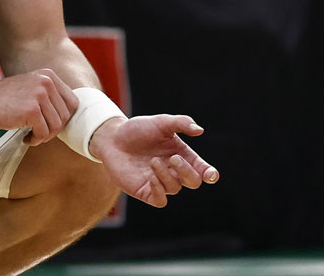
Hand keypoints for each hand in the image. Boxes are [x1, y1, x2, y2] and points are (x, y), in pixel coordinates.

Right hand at [0, 69, 78, 144]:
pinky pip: (44, 133)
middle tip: (39, 133)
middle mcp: (47, 82)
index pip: (72, 102)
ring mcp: (40, 94)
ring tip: (32, 136)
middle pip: (66, 116)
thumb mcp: (30, 88)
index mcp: (49, 75)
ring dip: (45, 136)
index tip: (49, 124)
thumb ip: (49, 96)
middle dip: (54, 129)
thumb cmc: (3, 99)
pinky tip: (26, 138)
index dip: (63, 118)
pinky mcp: (32, 109)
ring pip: (56, 126)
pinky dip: (36, 140)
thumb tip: (69, 116)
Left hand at [89, 114, 218, 207]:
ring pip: (174, 188)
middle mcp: (173, 171)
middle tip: (173, 158)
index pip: (202, 169)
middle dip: (187, 172)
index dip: (209, 173)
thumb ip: (181, 123)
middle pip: (193, 181)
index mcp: (182, 155)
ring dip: (166, 175)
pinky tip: (151, 178)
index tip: (210, 174)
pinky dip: (159, 192)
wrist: (112, 137)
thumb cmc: (138, 129)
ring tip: (152, 161)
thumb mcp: (161, 122)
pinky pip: (160, 201)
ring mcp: (160, 182)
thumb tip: (199, 130)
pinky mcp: (145, 191)